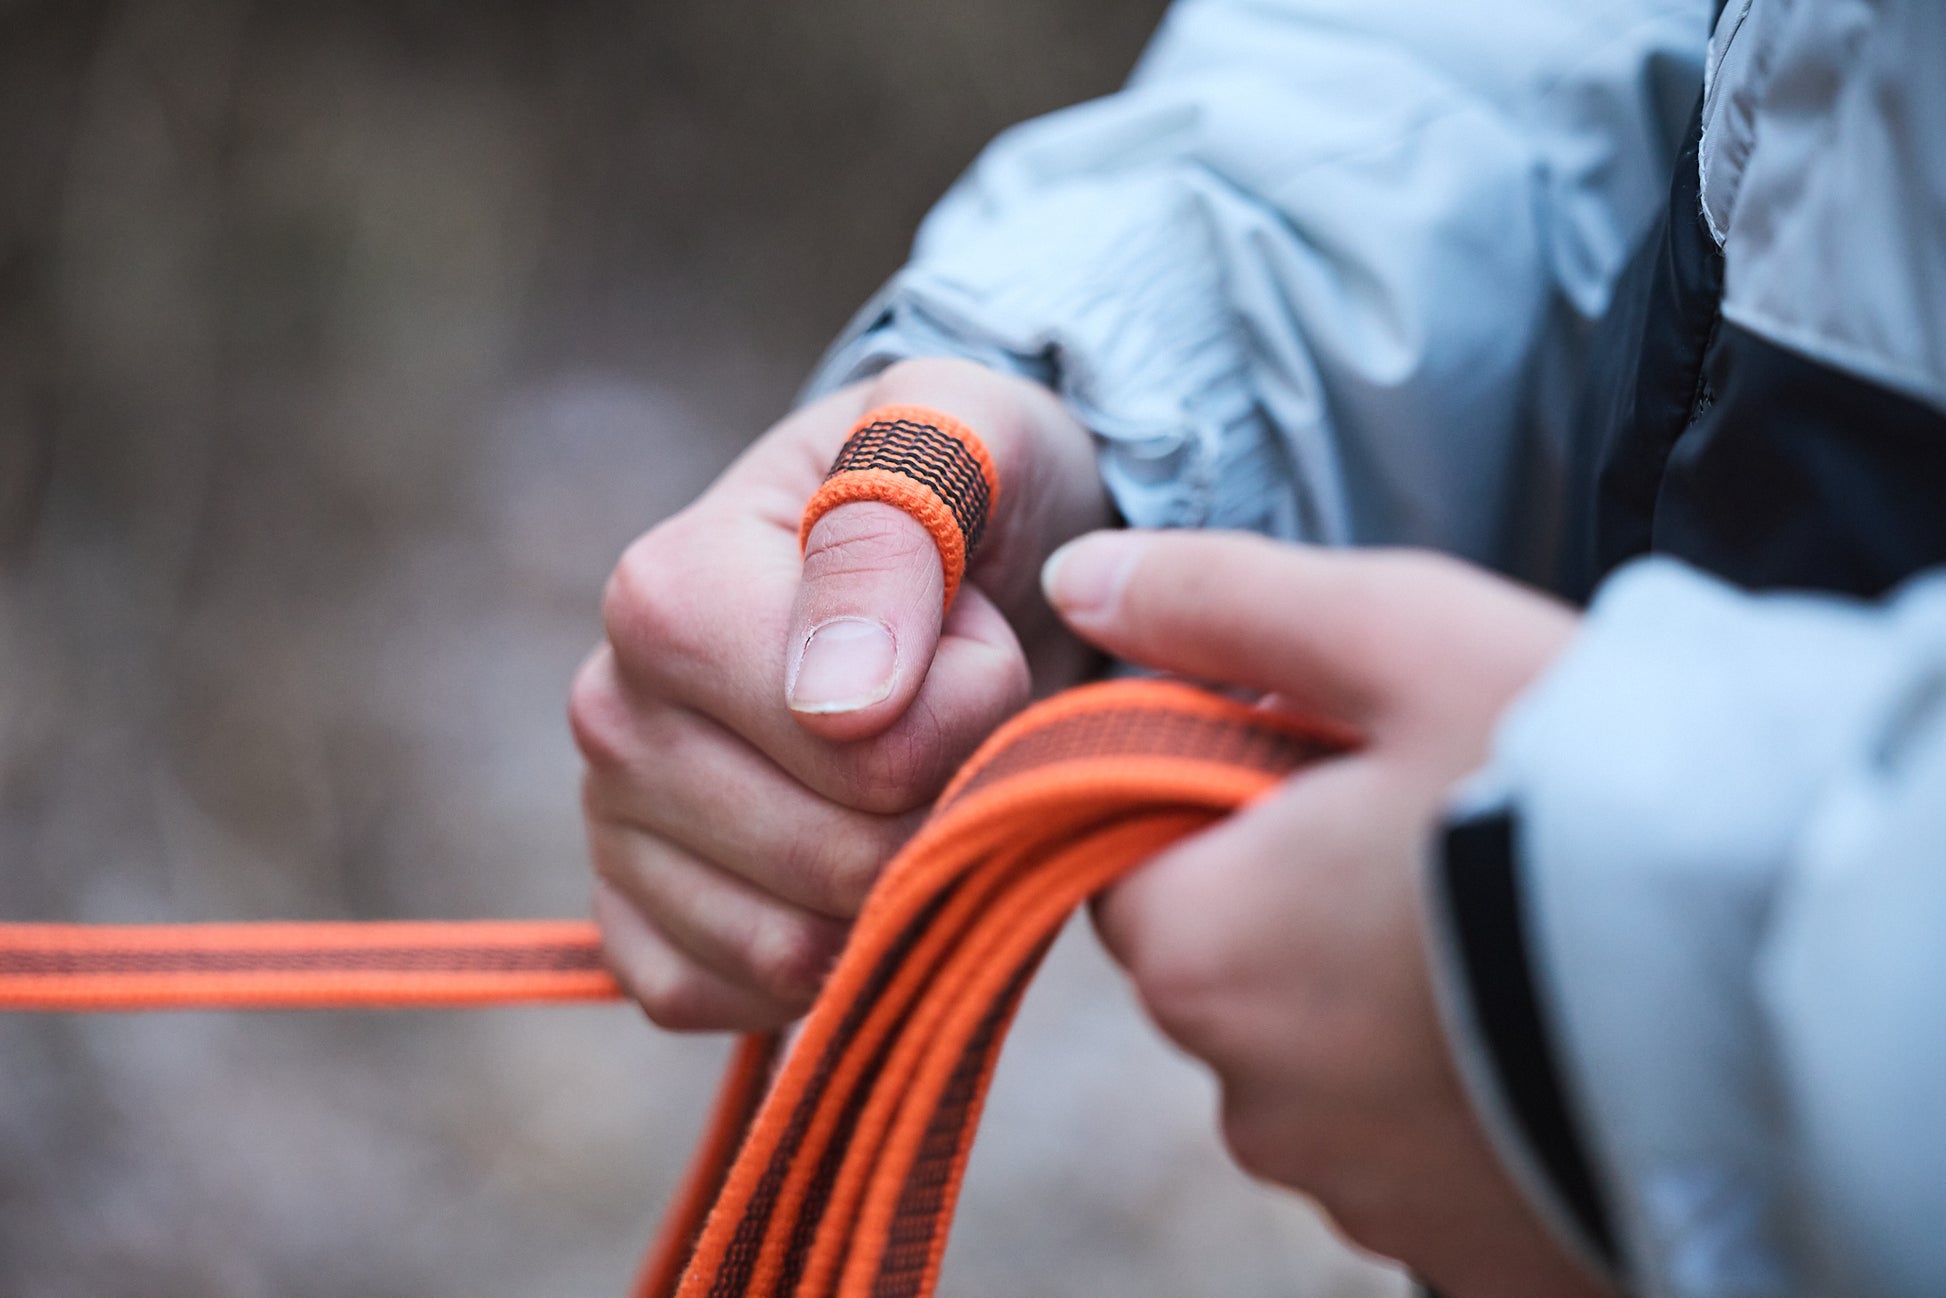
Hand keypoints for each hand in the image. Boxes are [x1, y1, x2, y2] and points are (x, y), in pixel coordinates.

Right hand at [570, 359, 1110, 1029]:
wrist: (964, 559)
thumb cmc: (969, 492)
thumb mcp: (969, 436)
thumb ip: (900, 523)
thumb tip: (839, 703)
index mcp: (666, 590)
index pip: (852, 734)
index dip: (968, 701)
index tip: (981, 631)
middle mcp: (609, 713)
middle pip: (839, 856)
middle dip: (952, 797)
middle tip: (964, 710)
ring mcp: (612, 829)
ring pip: (794, 952)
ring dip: (905, 884)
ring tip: (917, 773)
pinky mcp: (634, 928)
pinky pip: (736, 1006)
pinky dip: (829, 966)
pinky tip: (861, 866)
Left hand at [1043, 530, 1609, 1297]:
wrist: (1783, 972)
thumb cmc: (1576, 788)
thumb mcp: (1394, 639)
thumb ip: (1223, 605)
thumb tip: (1086, 583)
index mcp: (1204, 949)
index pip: (1131, 862)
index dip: (1216, 797)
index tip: (1326, 764)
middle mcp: (1254, 1098)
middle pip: (1233, 965)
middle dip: (1304, 895)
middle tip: (1441, 833)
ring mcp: (1362, 1190)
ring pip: (1329, 1063)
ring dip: (1388, 999)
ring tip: (1512, 929)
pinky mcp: (1460, 1248)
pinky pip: (1421, 1149)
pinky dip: (1462, 1089)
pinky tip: (1544, 1023)